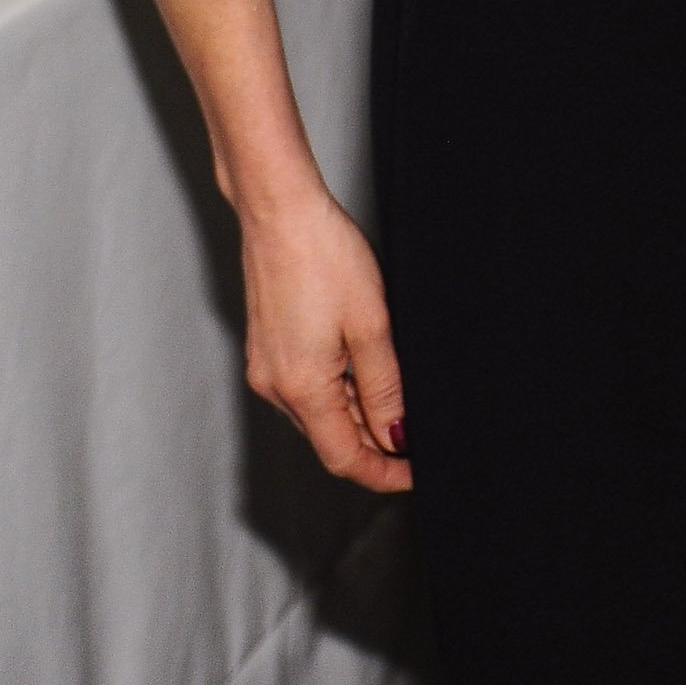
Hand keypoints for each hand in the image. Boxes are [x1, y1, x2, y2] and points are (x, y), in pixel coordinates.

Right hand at [239, 189, 412, 492]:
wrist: (279, 210)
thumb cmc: (324, 256)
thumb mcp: (373, 325)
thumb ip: (386, 388)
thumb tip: (395, 436)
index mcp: (302, 388)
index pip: (344, 458)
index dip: (384, 474)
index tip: (416, 474)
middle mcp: (275, 386)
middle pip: (330, 440)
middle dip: (375, 446)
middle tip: (418, 436)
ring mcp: (266, 368)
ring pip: (319, 415)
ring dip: (358, 417)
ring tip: (399, 398)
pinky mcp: (266, 348)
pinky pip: (306, 389)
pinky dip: (338, 393)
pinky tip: (365, 370)